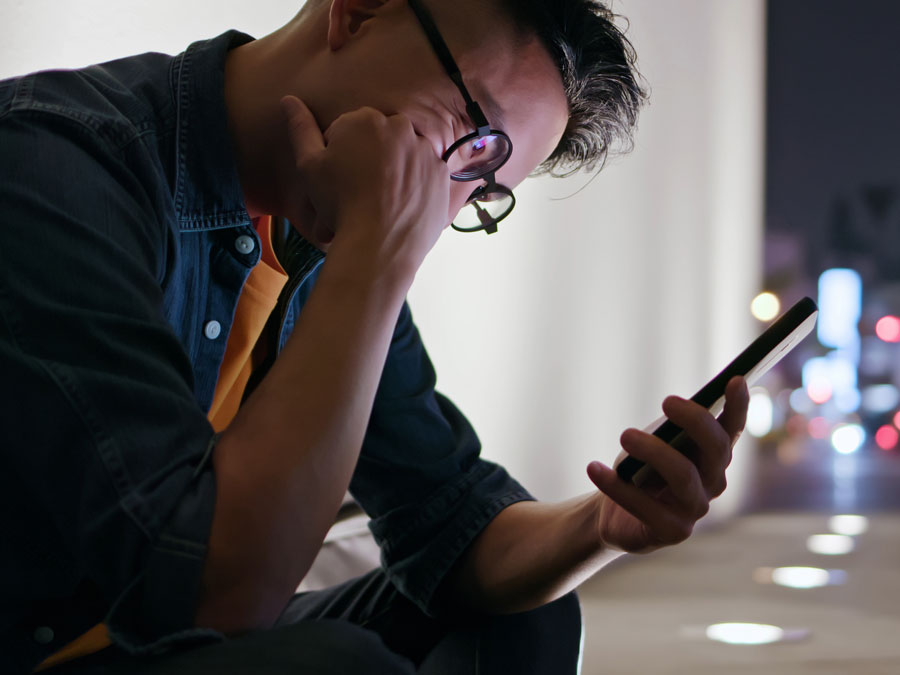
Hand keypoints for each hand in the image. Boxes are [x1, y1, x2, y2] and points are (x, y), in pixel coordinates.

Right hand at [280, 95, 449, 270]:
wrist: (378, 244)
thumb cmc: (339, 204)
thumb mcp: (309, 166)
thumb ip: (301, 128)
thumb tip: (289, 99)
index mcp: (365, 119)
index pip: (352, 129)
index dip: (343, 154)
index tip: (341, 178)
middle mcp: (400, 127)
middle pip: (383, 139)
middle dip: (374, 157)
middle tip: (362, 191)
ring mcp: (425, 150)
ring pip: (407, 155)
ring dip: (398, 171)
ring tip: (384, 201)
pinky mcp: (442, 174)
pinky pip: (428, 175)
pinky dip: (418, 187)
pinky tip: (403, 206)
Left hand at [586, 376, 748, 553]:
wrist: (615, 511)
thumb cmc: (641, 467)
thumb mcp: (655, 441)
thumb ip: (672, 428)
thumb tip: (677, 409)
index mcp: (713, 455)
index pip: (732, 428)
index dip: (739, 406)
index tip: (735, 380)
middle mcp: (713, 482)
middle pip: (716, 449)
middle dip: (694, 420)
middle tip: (666, 400)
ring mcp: (695, 508)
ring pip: (683, 475)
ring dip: (653, 450)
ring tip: (625, 436)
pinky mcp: (673, 531)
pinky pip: (645, 506)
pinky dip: (616, 485)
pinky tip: (594, 467)